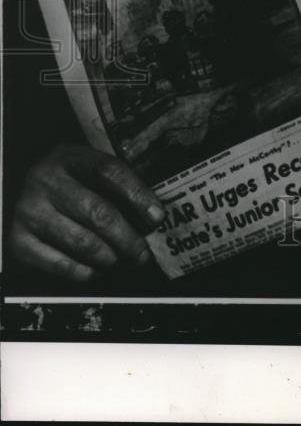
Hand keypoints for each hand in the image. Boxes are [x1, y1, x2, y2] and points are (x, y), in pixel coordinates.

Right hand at [9, 144, 164, 281]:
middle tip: (143, 253)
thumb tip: (152, 215)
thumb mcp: (84, 168)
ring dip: (111, 257)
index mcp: (68, 157)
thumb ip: (113, 184)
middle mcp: (45, 181)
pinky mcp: (18, 242)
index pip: (109, 171)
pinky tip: (97, 269)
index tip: (157, 216)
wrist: (14, 190)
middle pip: (98, 212)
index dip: (137, 194)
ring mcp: (30, 212)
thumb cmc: (64, 182)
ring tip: (124, 260)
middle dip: (129, 238)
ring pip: (83, 242)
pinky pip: (62, 265)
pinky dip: (87, 272)